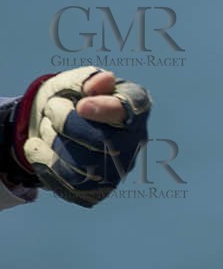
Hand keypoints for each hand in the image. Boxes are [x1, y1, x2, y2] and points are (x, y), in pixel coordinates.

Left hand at [5, 67, 151, 206]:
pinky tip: (40, 147)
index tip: (82, 105)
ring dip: (53, 140)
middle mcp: (134, 141)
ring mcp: (117, 170)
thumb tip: (104, 80)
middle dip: (67, 123)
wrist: (52, 128)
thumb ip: (89, 79)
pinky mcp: (95, 190)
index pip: (130, 112)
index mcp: (136, 108)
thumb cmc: (71, 99)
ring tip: (49, 127)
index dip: (107, 110)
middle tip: (52, 107)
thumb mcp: (75, 82)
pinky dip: (44, 161)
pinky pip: (65, 181)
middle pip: (102, 141)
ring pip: (82, 164)